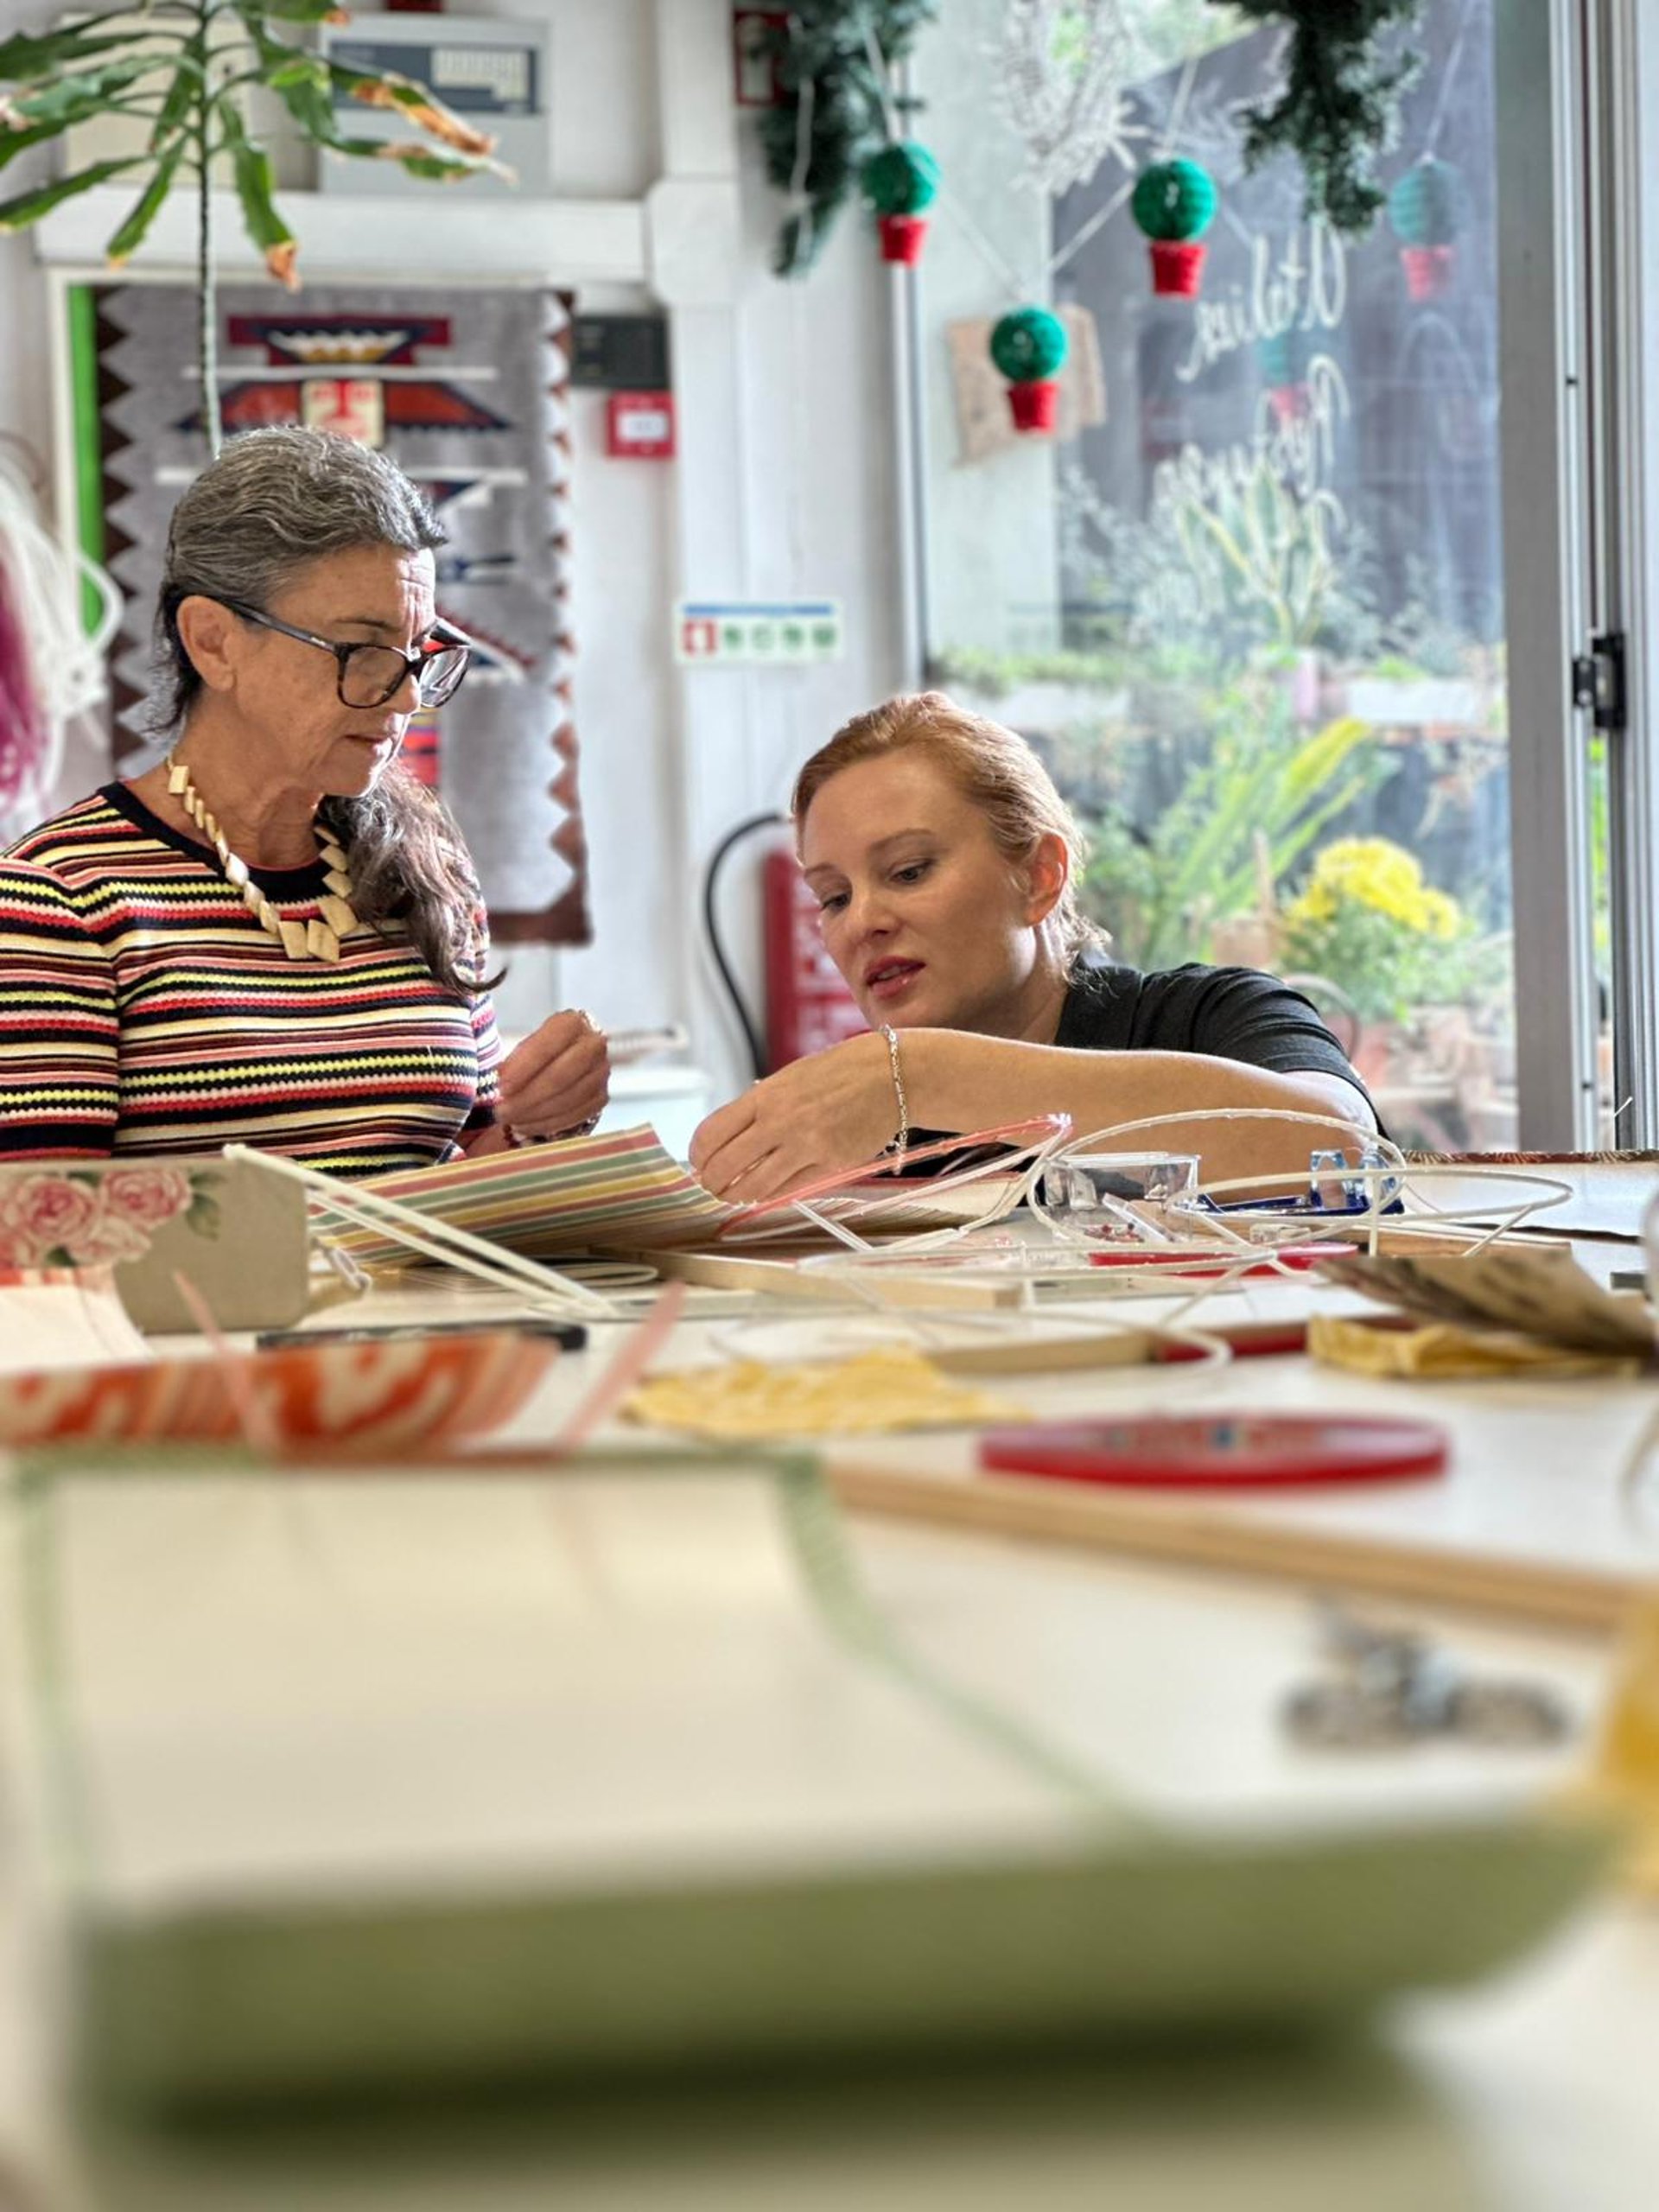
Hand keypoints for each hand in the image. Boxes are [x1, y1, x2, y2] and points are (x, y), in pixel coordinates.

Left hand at [496, 1009, 609, 1140]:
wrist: (565, 1061)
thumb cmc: (538, 1054)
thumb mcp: (524, 1048)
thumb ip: (514, 1063)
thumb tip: (501, 1084)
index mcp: (571, 1023)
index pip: (546, 1047)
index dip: (522, 1069)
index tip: (501, 1088)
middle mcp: (593, 1045)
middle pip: (560, 1076)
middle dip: (527, 1097)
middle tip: (501, 1111)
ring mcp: (601, 1073)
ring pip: (567, 1099)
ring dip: (534, 1114)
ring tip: (510, 1119)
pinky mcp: (601, 1097)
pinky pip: (574, 1116)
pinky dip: (547, 1124)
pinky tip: (525, 1126)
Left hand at [690, 1032, 900, 1200]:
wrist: (892, 1075)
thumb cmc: (840, 1073)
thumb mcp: (790, 1078)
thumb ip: (760, 1106)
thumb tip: (729, 1138)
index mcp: (765, 1095)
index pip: (711, 1134)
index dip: (697, 1156)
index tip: (698, 1162)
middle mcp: (781, 1121)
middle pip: (725, 1166)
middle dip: (711, 1182)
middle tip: (711, 1185)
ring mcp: (806, 1146)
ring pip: (754, 1187)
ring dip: (736, 1195)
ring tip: (733, 1194)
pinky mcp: (830, 1165)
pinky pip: (789, 1190)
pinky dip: (770, 1195)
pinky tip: (765, 1193)